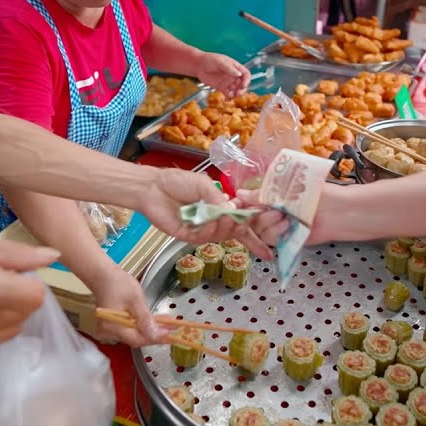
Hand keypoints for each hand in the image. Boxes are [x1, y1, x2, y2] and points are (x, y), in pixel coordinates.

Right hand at [89, 266, 165, 346]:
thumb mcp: (135, 299)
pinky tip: (153, 321)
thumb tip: (156, 335)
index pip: (138, 340)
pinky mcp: (112, 325)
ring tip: (166, 324)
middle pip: (136, 339)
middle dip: (154, 334)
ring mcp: (110, 330)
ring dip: (150, 330)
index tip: (170, 333)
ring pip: (134, 335)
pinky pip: (130, 329)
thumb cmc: (119, 284)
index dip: (155, 338)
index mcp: (114, 327)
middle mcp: (109, 332)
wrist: (102, 275)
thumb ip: (145, 319)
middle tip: (171, 328)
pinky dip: (142, 326)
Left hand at [140, 168, 272, 259]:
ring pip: (222, 235)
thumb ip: (219, 200)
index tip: (273, 243)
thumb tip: (234, 212)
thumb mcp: (204, 185)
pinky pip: (204, 238)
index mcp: (222, 207)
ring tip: (225, 217)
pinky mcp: (188, 236)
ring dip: (226, 227)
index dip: (258, 233)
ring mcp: (202, 230)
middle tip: (250, 222)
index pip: (243, 222)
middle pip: (237, 232)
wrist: (152, 187)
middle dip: (248, 230)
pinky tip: (208, 222)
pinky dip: (208, 230)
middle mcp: (215, 221)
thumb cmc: (178, 182)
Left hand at [196, 52, 249, 98]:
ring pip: (236, 90)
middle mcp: (233, 75)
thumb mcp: (220, 62)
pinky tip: (226, 99)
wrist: (198, 65)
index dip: (246, 80)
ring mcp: (228, 82)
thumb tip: (238, 74)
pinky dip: (229, 97)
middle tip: (237, 93)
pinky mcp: (222, 88)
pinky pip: (228, 94)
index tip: (242, 85)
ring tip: (230, 96)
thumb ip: (229, 68)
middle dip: (242, 89)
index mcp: (235, 67)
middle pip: (242, 84)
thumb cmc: (209, 60)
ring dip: (236, 94)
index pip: (246, 74)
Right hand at [241, 184, 345, 248]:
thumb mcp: (287, 188)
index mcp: (272, 193)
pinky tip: (287, 227)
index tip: (236, 205)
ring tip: (285, 219)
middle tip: (275, 211)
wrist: (338, 212)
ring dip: (268, 225)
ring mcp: (279, 224)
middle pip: (250, 218)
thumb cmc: (317, 193)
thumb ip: (262, 193)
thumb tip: (239, 194)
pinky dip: (276, 234)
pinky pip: (270, 240)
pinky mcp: (286, 238)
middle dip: (258, 215)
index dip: (241, 204)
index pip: (248, 200)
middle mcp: (272, 209)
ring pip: (259, 230)